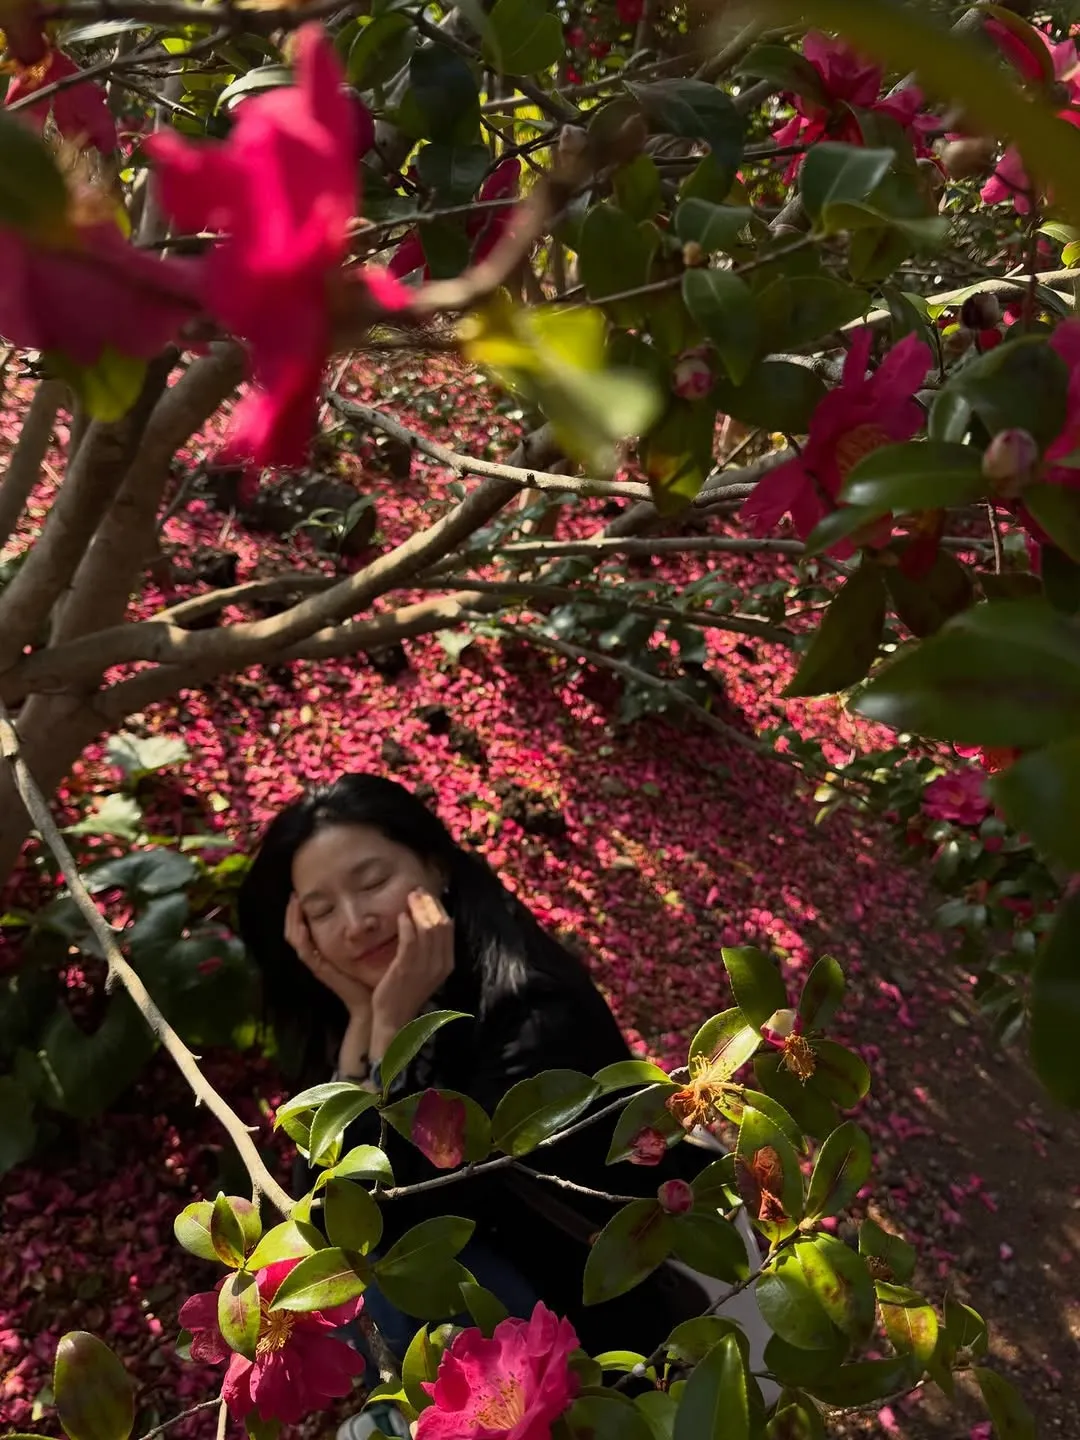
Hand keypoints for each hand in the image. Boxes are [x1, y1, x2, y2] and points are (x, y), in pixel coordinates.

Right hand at [285, 894, 372, 1020]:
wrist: (371, 1003)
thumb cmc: (370, 975)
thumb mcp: (364, 948)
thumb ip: (363, 933)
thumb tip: (369, 911)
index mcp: (323, 950)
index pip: (303, 928)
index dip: (299, 912)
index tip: (300, 893)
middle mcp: (317, 956)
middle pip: (295, 931)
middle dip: (292, 913)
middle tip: (293, 894)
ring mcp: (317, 963)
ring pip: (296, 940)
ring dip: (293, 921)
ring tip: (293, 903)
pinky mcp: (321, 971)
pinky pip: (306, 953)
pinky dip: (302, 939)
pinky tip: (302, 926)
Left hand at [370, 889, 453, 1056]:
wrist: (394, 1019)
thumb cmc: (406, 991)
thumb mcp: (425, 969)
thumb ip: (430, 948)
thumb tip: (430, 921)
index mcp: (447, 963)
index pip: (449, 926)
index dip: (438, 907)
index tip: (427, 896)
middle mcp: (439, 964)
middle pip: (441, 923)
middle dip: (429, 903)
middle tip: (417, 891)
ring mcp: (424, 966)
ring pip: (427, 928)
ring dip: (418, 909)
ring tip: (409, 898)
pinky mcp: (406, 968)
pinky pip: (410, 940)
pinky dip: (406, 924)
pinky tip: (400, 916)